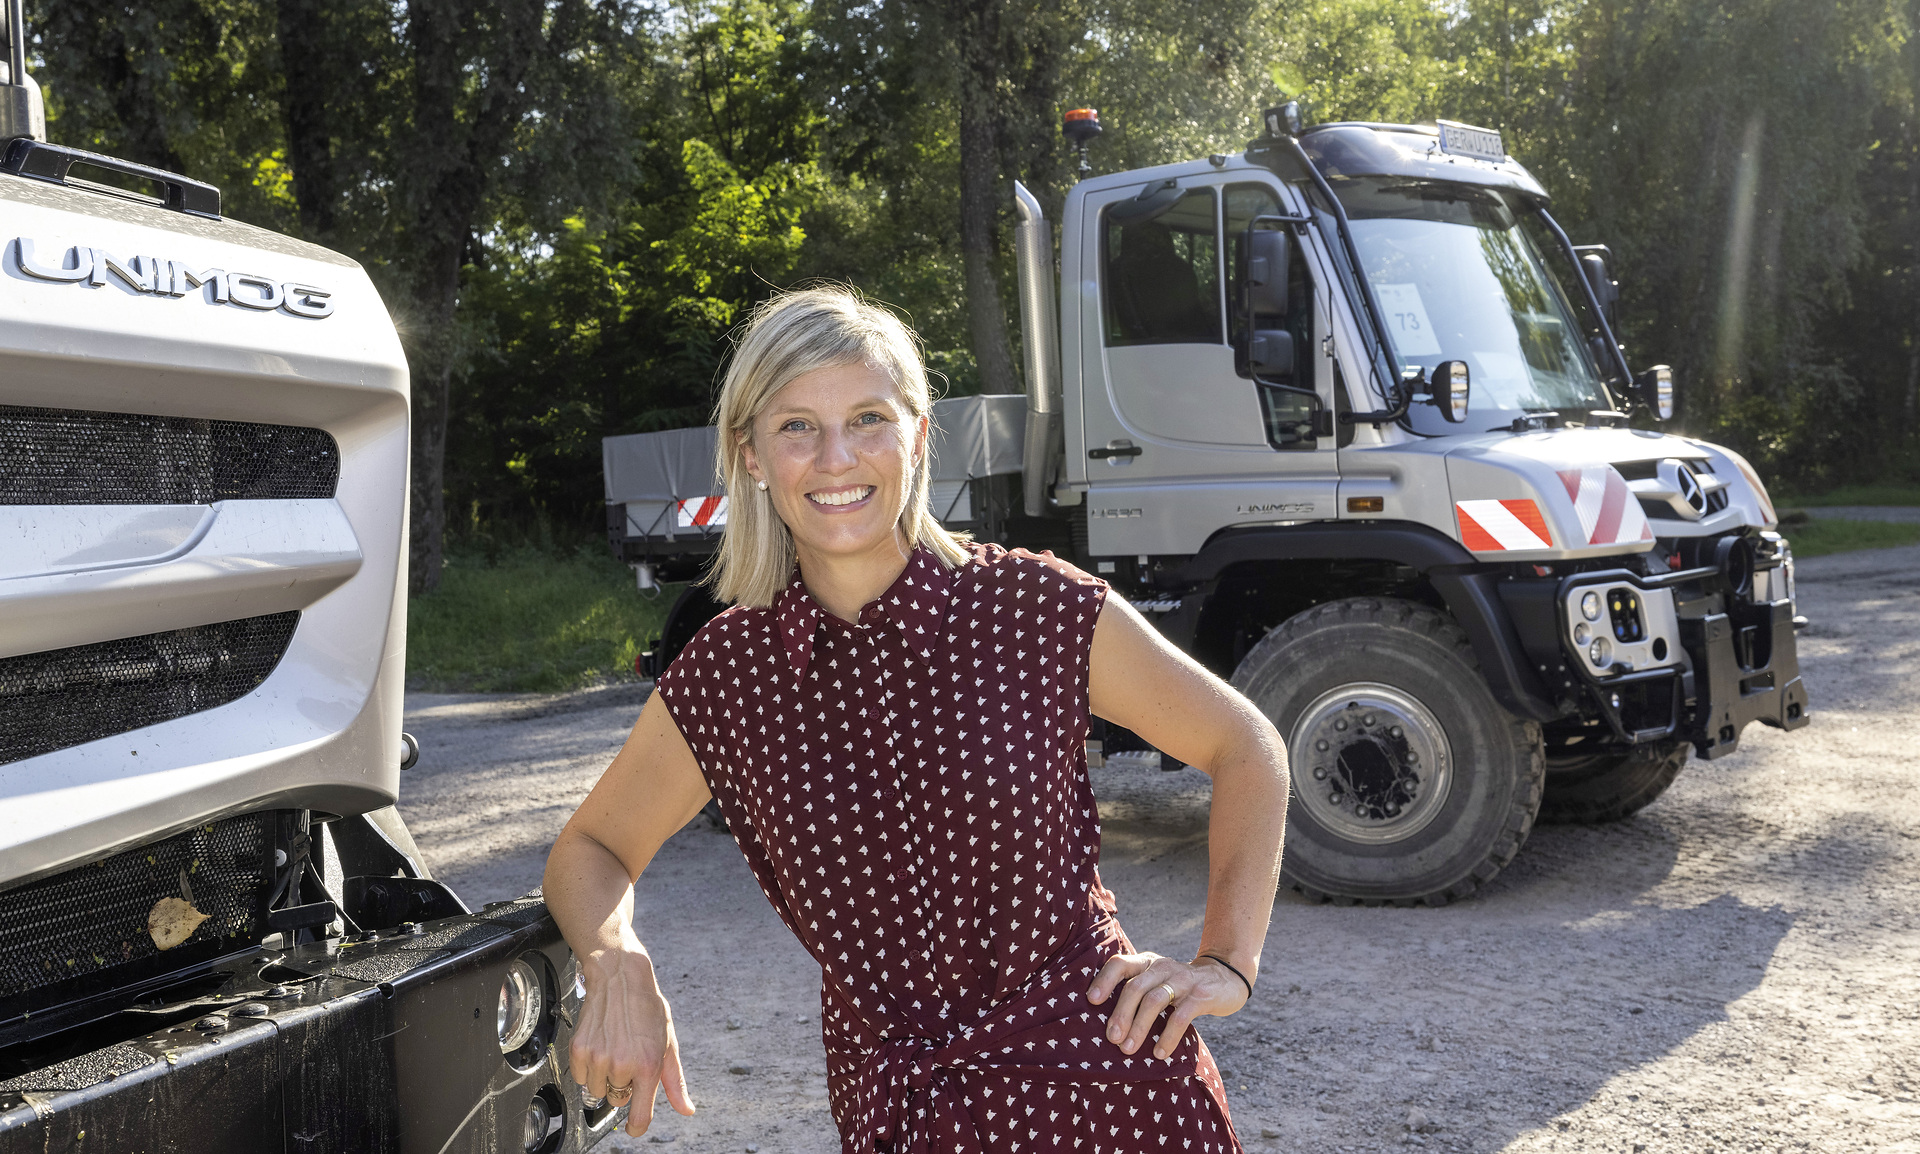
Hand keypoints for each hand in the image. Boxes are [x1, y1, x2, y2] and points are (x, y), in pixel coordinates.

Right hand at [569, 948, 695, 1136]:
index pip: (640, 1116)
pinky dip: (588, 1068)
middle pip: (618, 1101)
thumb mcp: (669, 1044)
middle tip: (629, 1058)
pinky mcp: (579, 1051)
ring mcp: (599, 1058)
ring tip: (615, 1049)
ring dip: (605, 1077)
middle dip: (624, 1086)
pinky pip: (581, 1078)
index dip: (637, 1127)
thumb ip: (675, 1082)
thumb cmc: (647, 1008)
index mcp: (648, 1066)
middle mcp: (623, 1065)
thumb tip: (686, 1110)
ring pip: (598, 1091)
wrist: (620, 978)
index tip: (635, 1127)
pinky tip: (600, 1046)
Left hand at [1086, 951, 1250, 1059]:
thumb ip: (1136, 991)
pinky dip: (1167, 1036)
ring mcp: (1183, 979)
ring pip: (1155, 1001)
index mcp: (1147, 963)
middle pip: (1135, 987)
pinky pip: (1180, 1017)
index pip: (1120, 964)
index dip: (1104, 980)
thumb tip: (1105, 1024)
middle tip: (1112, 1038)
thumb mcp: (1157, 981)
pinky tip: (1159, 1053)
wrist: (1224, 978)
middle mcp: (1162, 967)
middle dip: (1121, 1014)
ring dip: (1139, 1026)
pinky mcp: (1201, 995)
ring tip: (1128, 1049)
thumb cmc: (1179, 986)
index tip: (1091, 1001)